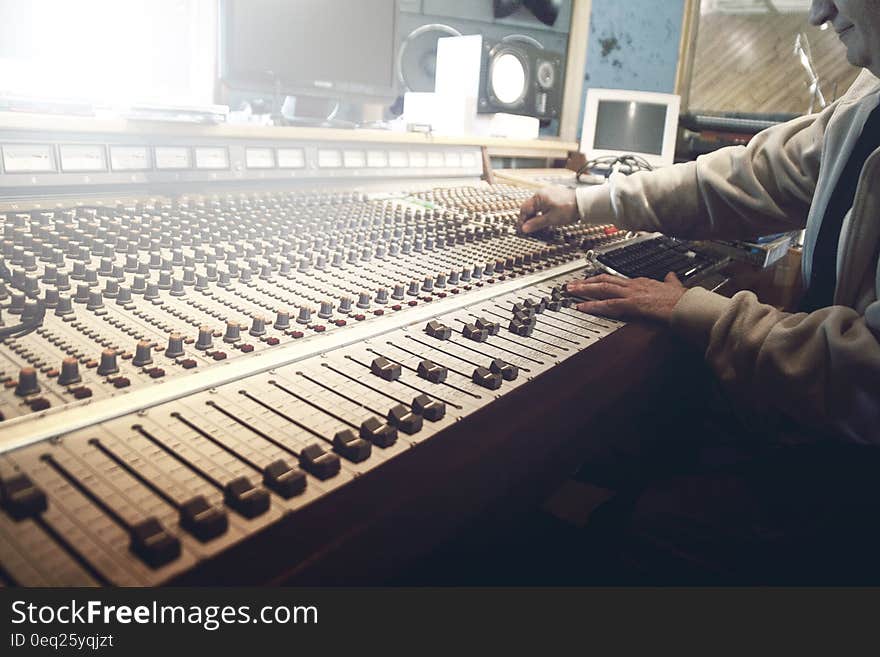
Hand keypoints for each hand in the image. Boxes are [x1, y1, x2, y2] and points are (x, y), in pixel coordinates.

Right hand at [517, 186, 577, 233]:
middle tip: (528, 228)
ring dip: (534, 215)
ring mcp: (548, 193)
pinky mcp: (554, 196)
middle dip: (527, 218)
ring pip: (536, 206)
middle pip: (529, 207)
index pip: (524, 209)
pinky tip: (544, 218)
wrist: (583, 203)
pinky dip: (541, 212)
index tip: (522, 229)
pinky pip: (543, 204)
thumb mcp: (550, 219)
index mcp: (538, 197)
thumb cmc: (568, 209)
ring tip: (536, 225)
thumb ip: (536, 224)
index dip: (522, 220)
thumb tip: (524, 228)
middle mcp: (542, 193)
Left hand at [565, 272, 686, 323]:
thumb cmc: (683, 299)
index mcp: (642, 282)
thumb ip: (670, 281)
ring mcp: (632, 293)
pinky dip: (593, 305)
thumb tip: (670, 276)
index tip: (591, 280)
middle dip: (587, 281)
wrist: (688, 305)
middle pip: (605, 279)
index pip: (617, 279)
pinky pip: (608, 304)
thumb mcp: (675, 286)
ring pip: (603, 288)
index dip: (602, 279)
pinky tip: (582, 307)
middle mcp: (634, 285)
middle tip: (572, 283)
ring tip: (570, 291)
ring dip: (584, 289)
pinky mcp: (633, 304)